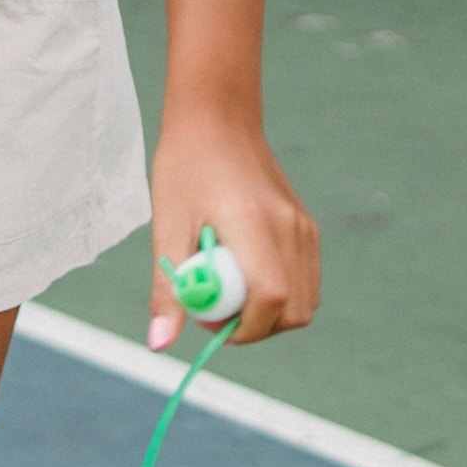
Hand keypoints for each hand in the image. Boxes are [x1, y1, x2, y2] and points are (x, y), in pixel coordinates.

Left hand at [145, 118, 318, 349]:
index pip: (271, 299)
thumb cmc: (185, 170)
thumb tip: (160, 345)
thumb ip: (168, 291)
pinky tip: (245, 275)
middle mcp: (290, 228)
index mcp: (254, 225)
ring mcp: (304, 228)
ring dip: (268, 314)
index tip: (208, 322)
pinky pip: (305, 282)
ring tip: (229, 289)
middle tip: (215, 310)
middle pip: (294, 312)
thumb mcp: (166, 230)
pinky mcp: (307, 228)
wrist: (218, 121)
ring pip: (304, 303)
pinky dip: (280, 295)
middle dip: (256, 328)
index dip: (243, 328)